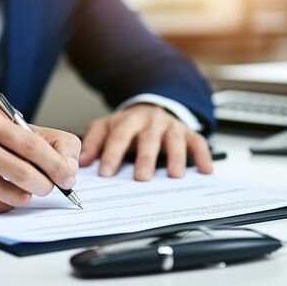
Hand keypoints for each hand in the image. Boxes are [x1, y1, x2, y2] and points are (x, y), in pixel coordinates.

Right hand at [0, 109, 80, 214]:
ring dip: (33, 193)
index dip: (56, 163)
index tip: (69, 176)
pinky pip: (6, 205)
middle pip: (26, 171)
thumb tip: (71, 167)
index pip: (32, 145)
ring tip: (30, 184)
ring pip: (18, 193)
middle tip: (59, 185)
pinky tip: (6, 190)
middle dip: (49, 182)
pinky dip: (15, 200)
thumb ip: (54, 143)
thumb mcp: (20, 131)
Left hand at [79, 104, 211, 179]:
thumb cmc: (127, 126)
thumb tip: (81, 162)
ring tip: (175, 175)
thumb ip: (93, 143)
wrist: (151, 108)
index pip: (119, 136)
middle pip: (148, 139)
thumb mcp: (106, 128)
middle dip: (145, 158)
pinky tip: (205, 170)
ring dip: (176, 157)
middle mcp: (151, 121)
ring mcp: (171, 127)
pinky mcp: (188, 133)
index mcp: (128, 120)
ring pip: (174, 141)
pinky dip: (204, 156)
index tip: (106, 172)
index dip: (112, 154)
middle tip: (141, 177)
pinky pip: (199, 143)